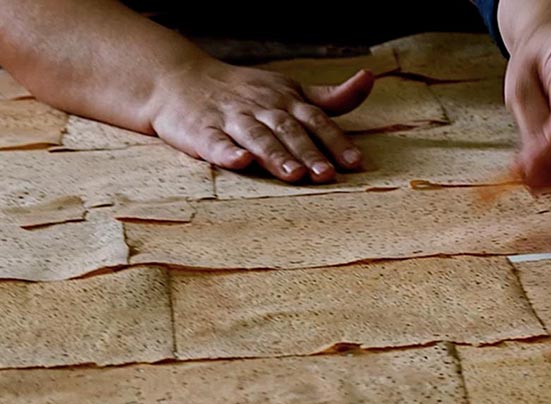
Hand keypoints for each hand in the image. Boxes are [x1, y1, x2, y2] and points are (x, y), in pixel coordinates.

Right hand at [148, 58, 373, 183]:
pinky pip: (215, 142)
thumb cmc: (245, 91)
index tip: (355, 163)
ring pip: (257, 137)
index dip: (336, 141)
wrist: (180, 80)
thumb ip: (329, 97)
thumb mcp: (290, 90)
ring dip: (276, 156)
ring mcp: (231, 119)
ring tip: (294, 175)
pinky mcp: (201, 131)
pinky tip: (240, 162)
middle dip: (309, 152)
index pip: (316, 120)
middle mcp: (262, 108)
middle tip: (328, 175)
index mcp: (285, 101)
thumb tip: (369, 80)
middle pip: (289, 131)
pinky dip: (227, 152)